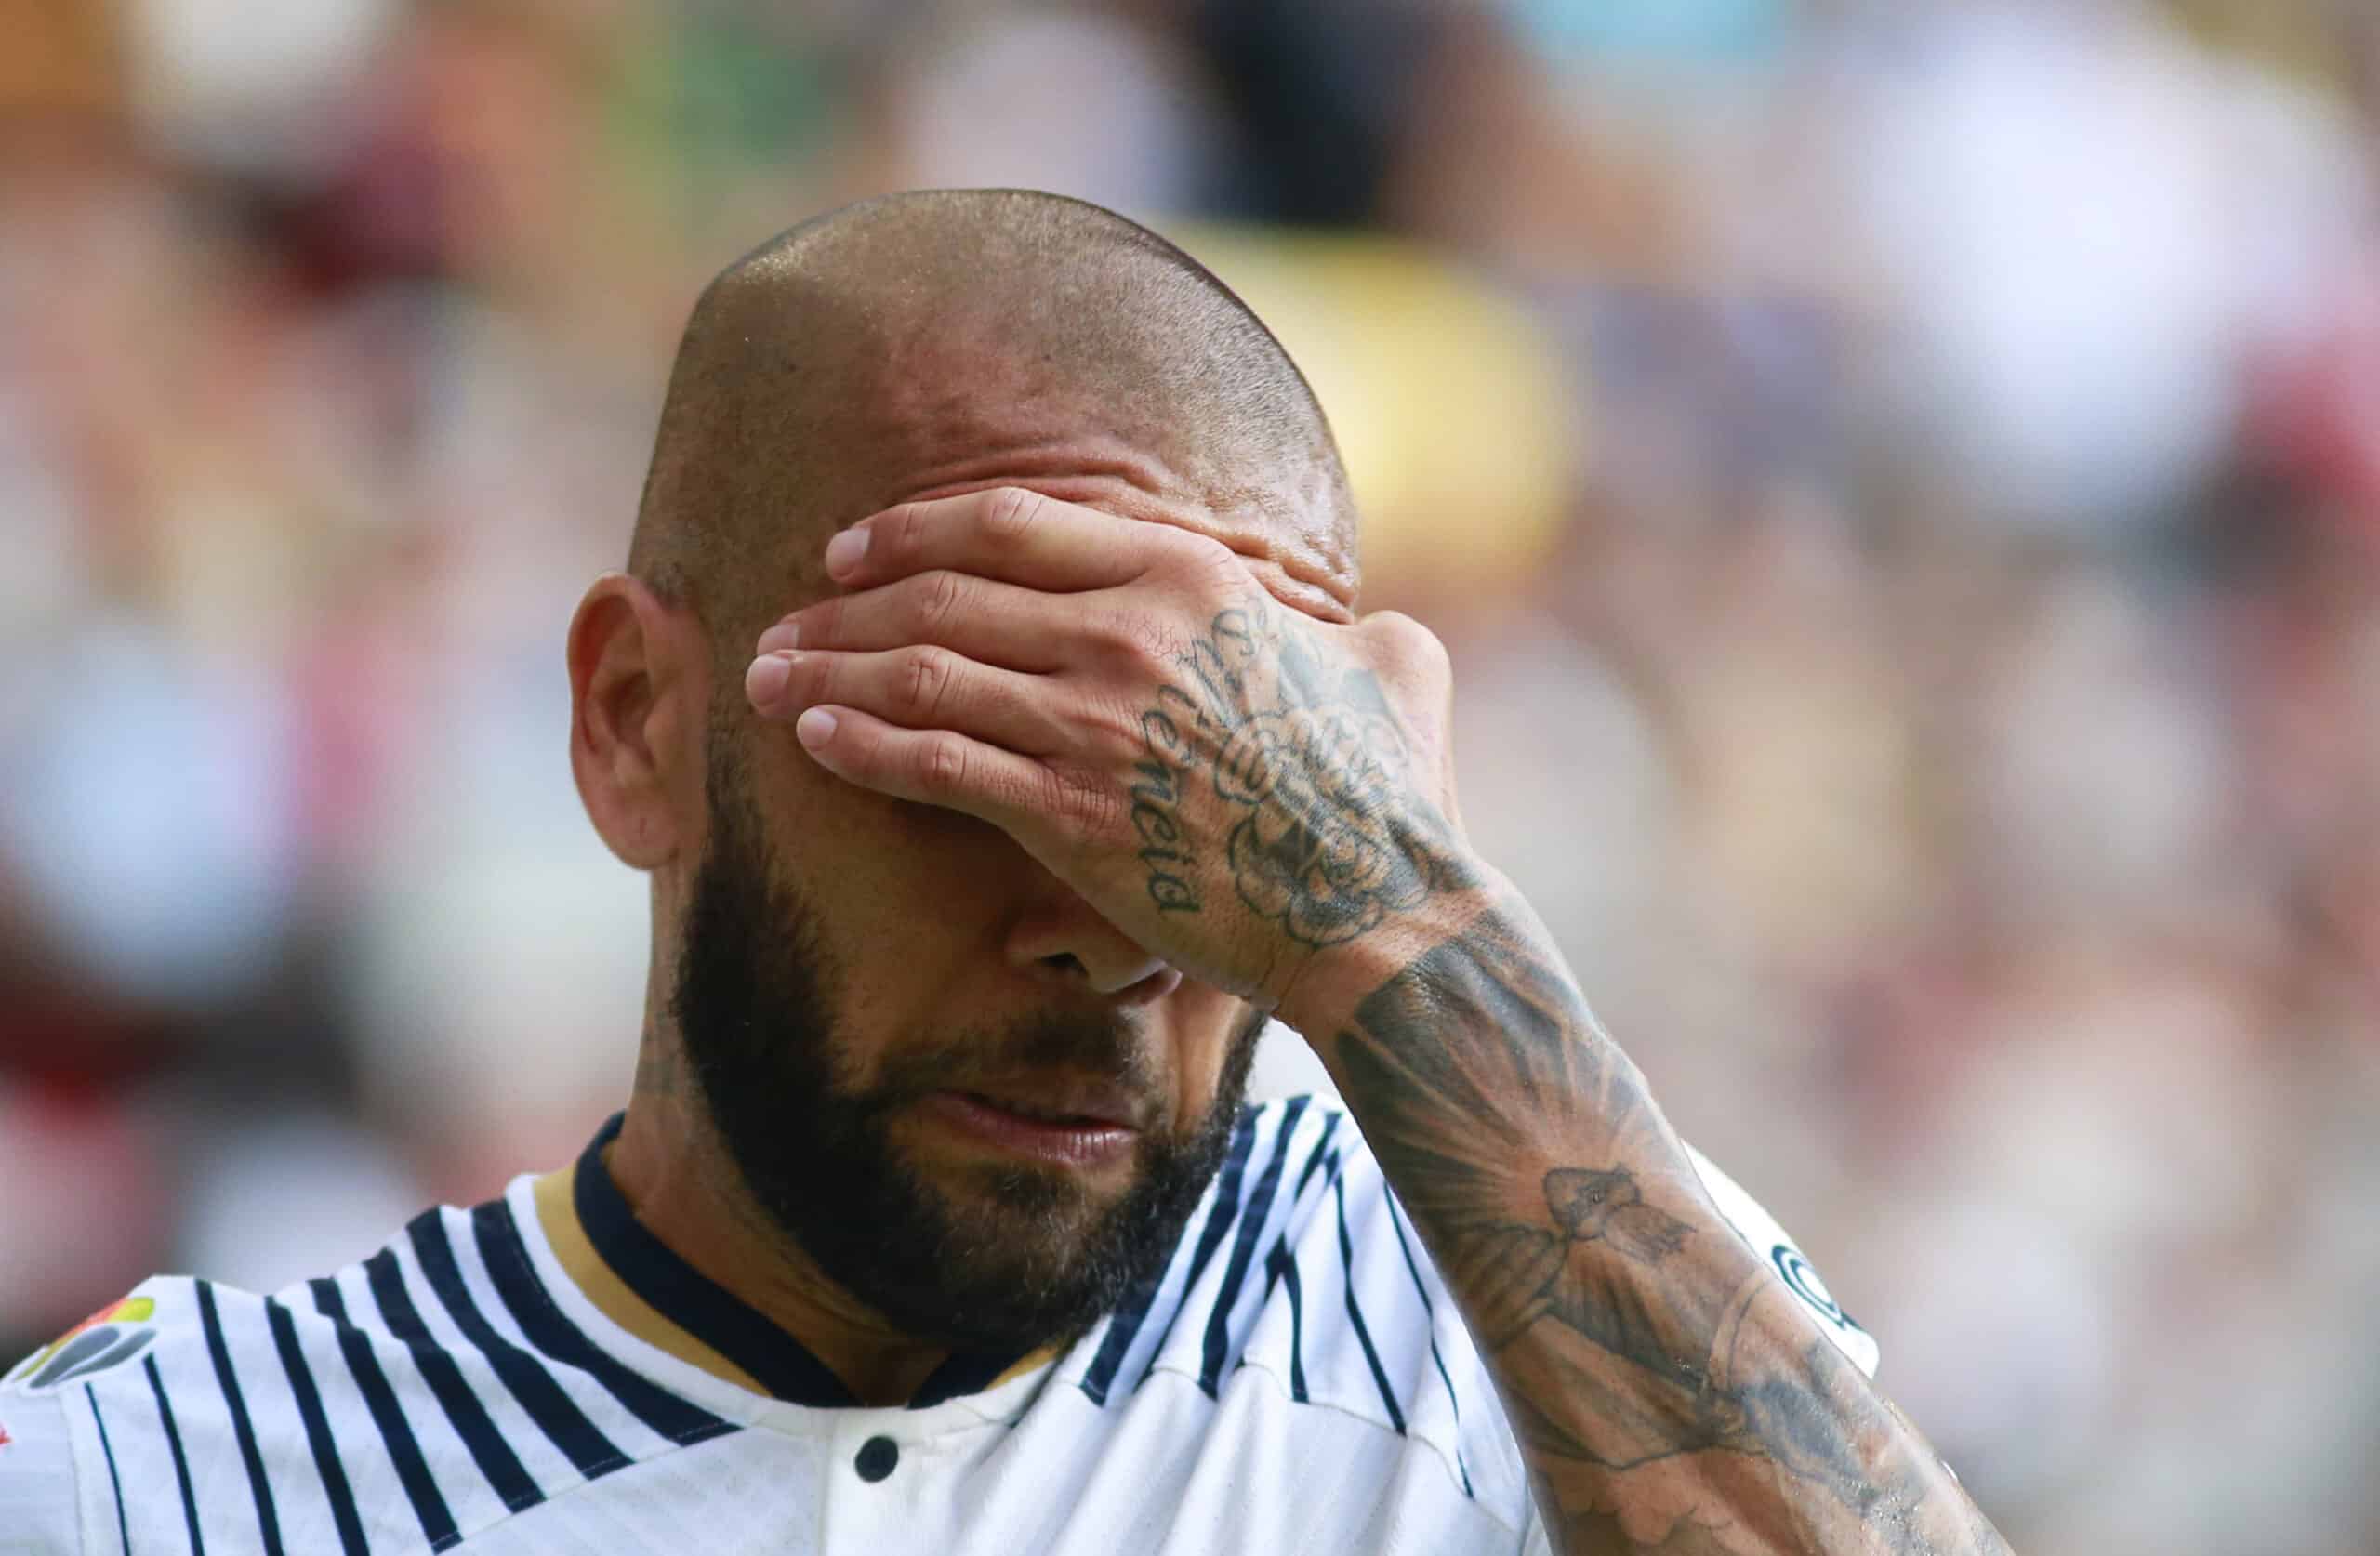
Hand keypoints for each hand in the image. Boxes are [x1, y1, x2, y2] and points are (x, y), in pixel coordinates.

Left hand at [743, 487, 1476, 1007]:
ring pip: (920, 672)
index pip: (1012, 525)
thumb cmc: (1390, 793)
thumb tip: (1349, 632)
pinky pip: (932, 761)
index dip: (913, 529)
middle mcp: (1127, 631)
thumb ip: (1349, 630)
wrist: (1374, 904)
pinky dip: (859, 743)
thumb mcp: (1396, 668)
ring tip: (766, 676)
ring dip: (826, 671)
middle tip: (782, 620)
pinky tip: (811, 739)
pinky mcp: (1065, 812)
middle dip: (843, 605)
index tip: (853, 549)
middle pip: (944, 594)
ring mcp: (1090, 721)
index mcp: (1190, 576)